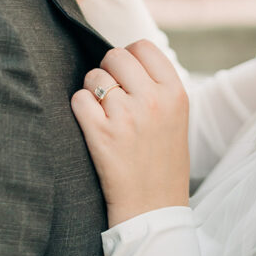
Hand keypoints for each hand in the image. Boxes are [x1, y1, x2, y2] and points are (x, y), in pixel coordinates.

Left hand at [72, 40, 189, 226]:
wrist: (154, 208)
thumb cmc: (164, 160)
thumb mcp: (177, 116)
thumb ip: (158, 84)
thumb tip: (128, 55)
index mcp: (175, 92)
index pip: (142, 47)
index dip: (129, 56)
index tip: (127, 73)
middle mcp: (152, 100)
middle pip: (115, 56)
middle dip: (108, 70)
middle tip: (112, 92)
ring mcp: (126, 116)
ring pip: (94, 77)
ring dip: (93, 91)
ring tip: (105, 113)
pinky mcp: (101, 134)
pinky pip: (79, 99)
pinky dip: (81, 108)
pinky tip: (92, 123)